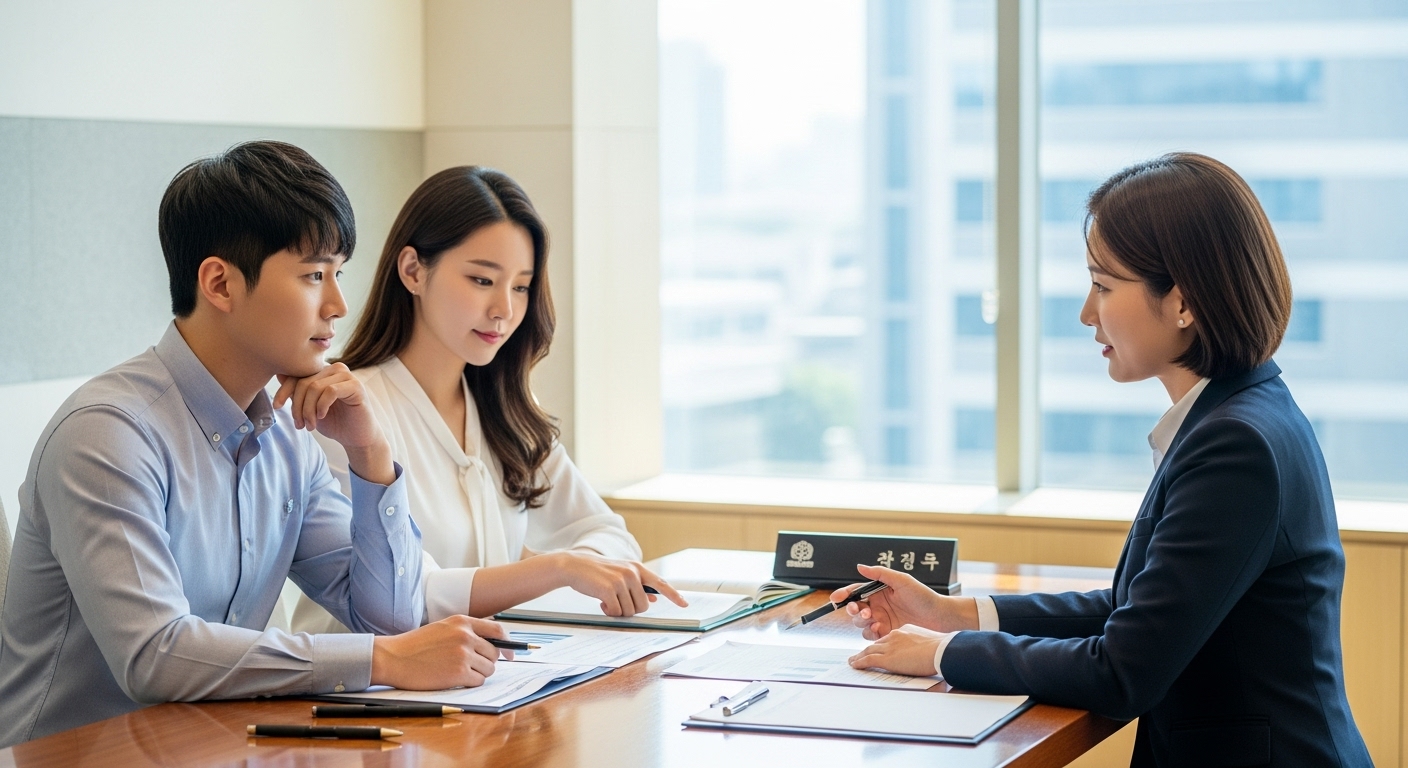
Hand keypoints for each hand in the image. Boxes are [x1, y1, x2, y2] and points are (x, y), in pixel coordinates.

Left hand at [274, 364, 392, 483]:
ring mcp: (347, 376)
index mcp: (323, 372)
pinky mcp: (356, 386)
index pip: (297, 374)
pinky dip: (322, 406)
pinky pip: (330, 391)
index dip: (284, 390)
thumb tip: (279, 373)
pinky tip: (322, 416)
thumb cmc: (334, 422)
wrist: (357, 438)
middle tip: (299, 424)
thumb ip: (297, 391)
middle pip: (304, 381)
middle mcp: (335, 369)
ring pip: (315, 387)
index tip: (277, 407)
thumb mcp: (309, 407)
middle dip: (297, 406)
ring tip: (310, 425)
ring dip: (308, 410)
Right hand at [371, 615, 509, 689]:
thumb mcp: (443, 628)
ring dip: (478, 674)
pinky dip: (470, 683)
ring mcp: (463, 654)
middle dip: (486, 662)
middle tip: (470, 667)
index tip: (510, 654)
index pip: (497, 630)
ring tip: (458, 672)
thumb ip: (465, 632)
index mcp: (462, 622)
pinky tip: (454, 679)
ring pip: (488, 669)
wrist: (393, 657)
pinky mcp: (458, 672)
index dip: (507, 644)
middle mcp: (466, 635)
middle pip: (494, 653)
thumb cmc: (415, 645)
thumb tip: (491, 646)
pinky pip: (478, 681)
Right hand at [555, 551, 688, 616]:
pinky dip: (608, 612)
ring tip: (606, 600)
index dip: (673, 595)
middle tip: (617, 602)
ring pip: (629, 611)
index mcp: (637, 568)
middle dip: (630, 609)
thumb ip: (637, 586)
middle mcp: (632, 573)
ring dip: (617, 611)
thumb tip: (653, 600)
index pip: (660, 583)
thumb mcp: (620, 574)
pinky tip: (601, 602)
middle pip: (643, 606)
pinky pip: (616, 612)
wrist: (574, 566)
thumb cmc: (597, 573)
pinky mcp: (609, 589)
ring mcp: (621, 580)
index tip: (684, 604)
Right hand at [832, 564, 976, 639]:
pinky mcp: (886, 633)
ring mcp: (881, 620)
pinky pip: (870, 635)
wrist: (940, 617)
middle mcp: (878, 605)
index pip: (856, 591)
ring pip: (859, 623)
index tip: (837, 597)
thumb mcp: (902, 581)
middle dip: (853, 609)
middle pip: (855, 608)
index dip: (845, 594)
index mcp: (879, 591)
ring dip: (861, 621)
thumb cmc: (924, 597)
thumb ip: (880, 573)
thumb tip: (860, 567)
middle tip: (860, 610)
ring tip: (873, 619)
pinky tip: (879, 627)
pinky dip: (871, 632)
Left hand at [848, 624, 946, 676]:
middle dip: (868, 649)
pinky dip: (859, 662)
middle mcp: (894, 636)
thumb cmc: (941, 648)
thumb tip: (926, 653)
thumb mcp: (929, 642)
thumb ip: (921, 645)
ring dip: (859, 656)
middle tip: (860, 654)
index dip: (881, 644)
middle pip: (876, 643)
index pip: (888, 638)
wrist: (941, 650)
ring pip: (869, 650)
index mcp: (905, 631)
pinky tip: (854, 665)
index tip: (878, 649)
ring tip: (853, 660)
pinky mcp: (887, 659)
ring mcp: (889, 647)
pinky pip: (868, 660)